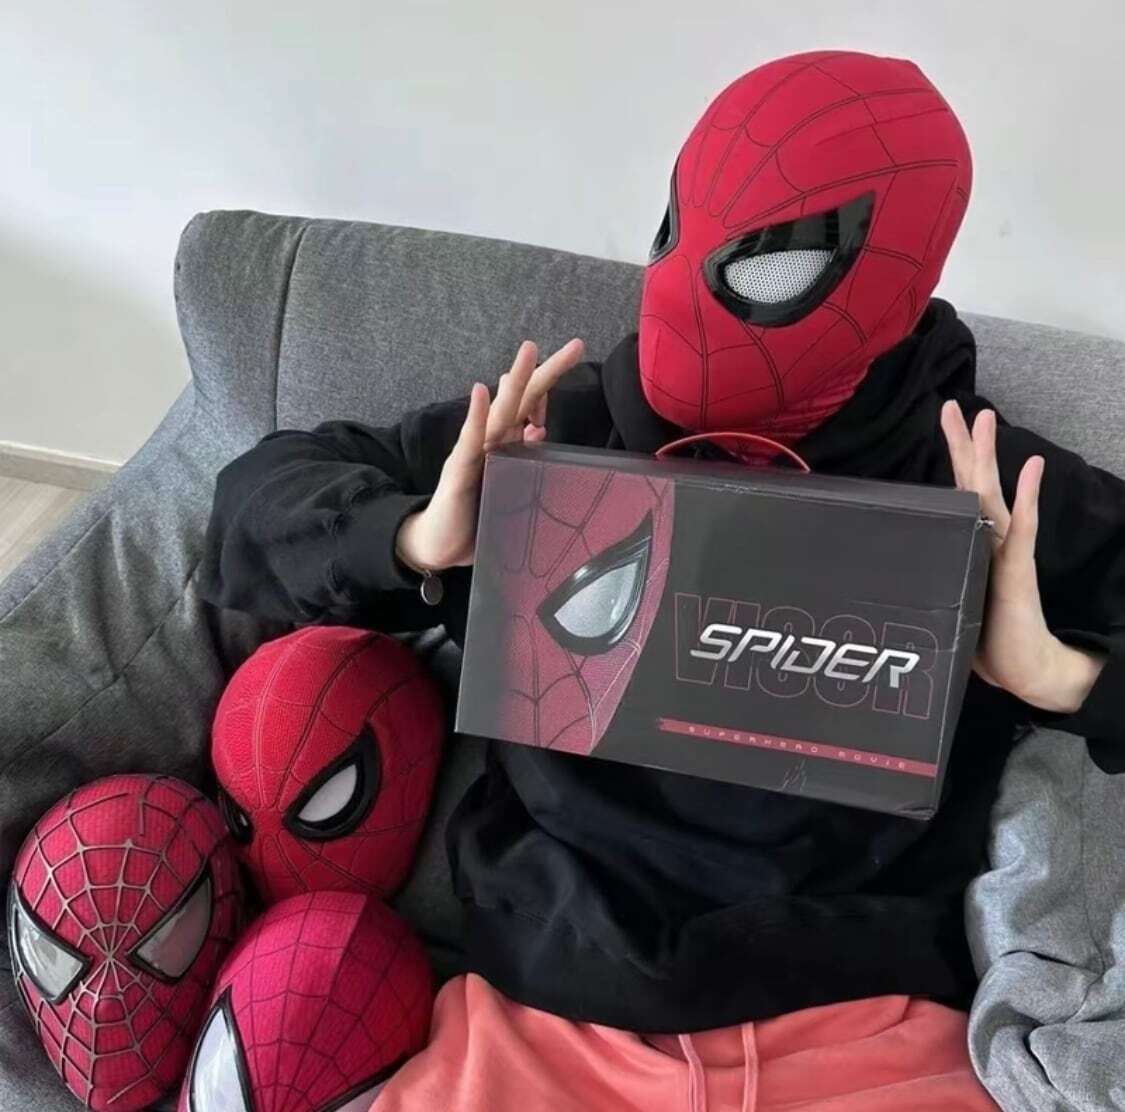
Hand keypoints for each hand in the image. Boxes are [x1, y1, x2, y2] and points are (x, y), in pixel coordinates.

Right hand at [395, 337, 585, 571]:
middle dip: (547, 371)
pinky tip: (480, 391)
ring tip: (529, 351)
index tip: (574, 351)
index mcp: (507, 444)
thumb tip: (539, 428)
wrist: (439, 545)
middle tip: (575, 344)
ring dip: (515, 381)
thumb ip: (524, 459)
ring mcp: (474, 452)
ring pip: (500, 411)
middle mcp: (491, 440)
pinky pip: (469, 440)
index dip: (550, 381)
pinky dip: (475, 415)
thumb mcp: (510, 487)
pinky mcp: (459, 470)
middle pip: (523, 399)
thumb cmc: (477, 516)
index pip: (532, 406)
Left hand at [941, 401, 1104, 712]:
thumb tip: (895, 572)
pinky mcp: (1018, 570)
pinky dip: (1028, 496)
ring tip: (986, 417)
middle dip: (963, 444)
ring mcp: (1005, 551)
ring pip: (993, 494)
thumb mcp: (946, 601)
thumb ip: (932, 578)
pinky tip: (1035, 466)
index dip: (949, 463)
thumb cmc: (984, 640)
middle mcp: (990, 540)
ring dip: (989, 456)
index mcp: (972, 544)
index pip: (958, 495)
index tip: (938, 430)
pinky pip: (1023, 528)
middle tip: (953, 405)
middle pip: (973, 483)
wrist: (1024, 670)